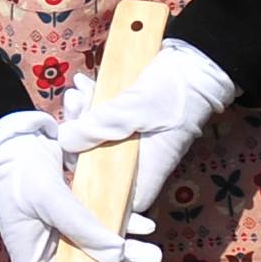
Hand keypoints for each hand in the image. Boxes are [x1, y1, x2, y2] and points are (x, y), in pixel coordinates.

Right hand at [0, 109, 156, 261]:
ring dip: (126, 253)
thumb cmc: (21, 175)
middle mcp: (47, 252)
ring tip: (153, 252)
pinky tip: (144, 225)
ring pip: (98, 253)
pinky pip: (103, 226)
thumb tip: (117, 254)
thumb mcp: (49, 198)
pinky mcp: (76, 214)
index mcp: (31, 258)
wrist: (17, 140)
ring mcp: (62, 234)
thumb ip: (82, 226)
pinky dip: (125, 226)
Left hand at [56, 36, 242, 218]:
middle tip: (74, 105)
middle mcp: (138, 161)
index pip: (117, 198)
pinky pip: (102, 120)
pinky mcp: (128, 122)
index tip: (72, 159)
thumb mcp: (135, 108)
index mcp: (145, 171)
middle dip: (78, 136)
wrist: (194, 62)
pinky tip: (83, 84)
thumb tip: (65, 141)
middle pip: (96, 163)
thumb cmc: (173, 92)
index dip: (91, 187)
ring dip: (81, 115)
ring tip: (78, 91)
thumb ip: (101, 126)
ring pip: (95, 139)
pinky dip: (90, 104)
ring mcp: (132, 142)